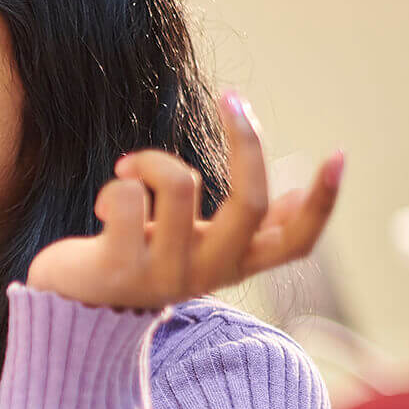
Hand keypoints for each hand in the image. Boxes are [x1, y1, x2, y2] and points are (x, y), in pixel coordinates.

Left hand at [27, 92, 341, 310]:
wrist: (70, 310)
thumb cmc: (139, 262)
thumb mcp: (197, 246)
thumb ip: (244, 227)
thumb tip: (295, 194)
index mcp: (234, 266)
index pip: (295, 242)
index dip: (323, 202)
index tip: (338, 155)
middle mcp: (206, 274)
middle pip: (251, 201)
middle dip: (246, 141)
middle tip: (233, 98)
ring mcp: (163, 274)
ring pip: (180, 184)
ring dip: (150, 160)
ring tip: (128, 170)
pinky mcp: (117, 268)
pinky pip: (128, 196)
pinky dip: (116, 184)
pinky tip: (104, 202)